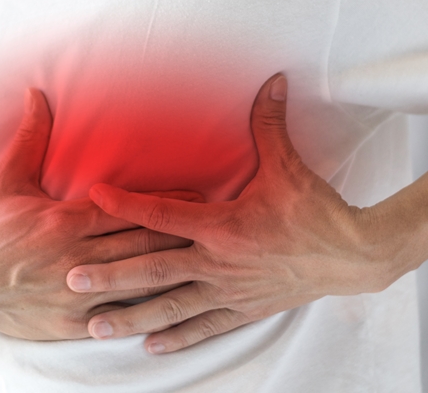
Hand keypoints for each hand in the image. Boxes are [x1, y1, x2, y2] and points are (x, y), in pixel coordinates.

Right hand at [0, 88, 200, 341]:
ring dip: (175, 270)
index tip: (197, 195)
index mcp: (63, 221)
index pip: (126, 209)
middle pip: (141, 243)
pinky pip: (119, 316)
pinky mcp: (72, 324)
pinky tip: (178, 303)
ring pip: (138, 280)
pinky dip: (149, 309)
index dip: (165, 203)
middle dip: (182, 233)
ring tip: (208, 260)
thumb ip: (30, 138)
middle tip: (216, 225)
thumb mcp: (6, 182)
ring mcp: (75, 293)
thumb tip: (37, 93)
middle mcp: (74, 257)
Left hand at [65, 74, 398, 353]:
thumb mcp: (290, 167)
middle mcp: (219, 262)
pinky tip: (150, 346)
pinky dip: (177, 337)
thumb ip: (270, 125)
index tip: (92, 197)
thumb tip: (271, 81)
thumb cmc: (317, 212)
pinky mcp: (244, 310)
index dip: (125, 204)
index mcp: (224, 226)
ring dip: (132, 317)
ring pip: (171, 307)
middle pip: (154, 270)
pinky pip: (204, 327)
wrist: (355, 256)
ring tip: (97, 327)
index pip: (163, 214)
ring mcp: (229, 291)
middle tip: (72, 280)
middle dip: (111, 276)